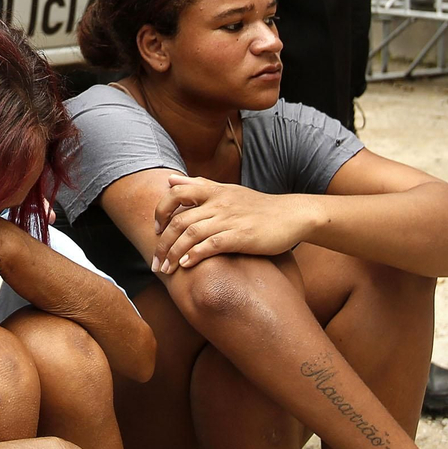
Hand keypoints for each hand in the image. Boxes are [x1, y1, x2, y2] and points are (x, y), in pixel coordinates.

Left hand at [150, 174, 314, 272]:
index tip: (156, 230)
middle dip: (162, 243)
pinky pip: (213, 245)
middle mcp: (218, 202)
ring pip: (191, 234)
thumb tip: (169, 179)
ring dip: (174, 254)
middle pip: (179, 220)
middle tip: (156, 263)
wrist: (291, 215)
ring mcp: (230, 219)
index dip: (161, 211)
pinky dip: (196, 255)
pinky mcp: (242, 236)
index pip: (176, 193)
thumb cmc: (257, 206)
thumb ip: (197, 185)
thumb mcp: (226, 190)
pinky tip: (187, 265)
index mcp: (213, 190)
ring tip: (166, 270)